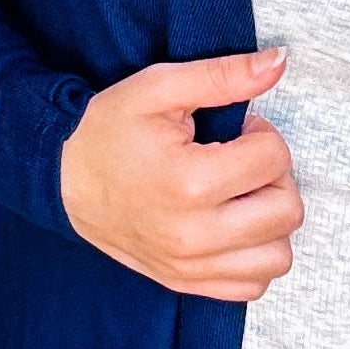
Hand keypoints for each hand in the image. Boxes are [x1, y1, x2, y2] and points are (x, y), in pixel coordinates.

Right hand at [60, 49, 302, 299]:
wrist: (62, 180)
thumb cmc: (110, 130)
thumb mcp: (159, 87)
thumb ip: (223, 75)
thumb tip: (281, 61)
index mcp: (189, 182)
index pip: (274, 157)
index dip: (261, 133)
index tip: (234, 131)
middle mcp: (194, 235)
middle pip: (287, 211)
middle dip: (273, 176)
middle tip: (240, 161)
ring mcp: (190, 267)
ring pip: (278, 257)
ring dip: (270, 221)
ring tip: (239, 196)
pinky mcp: (186, 284)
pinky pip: (252, 286)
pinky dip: (254, 257)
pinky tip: (233, 227)